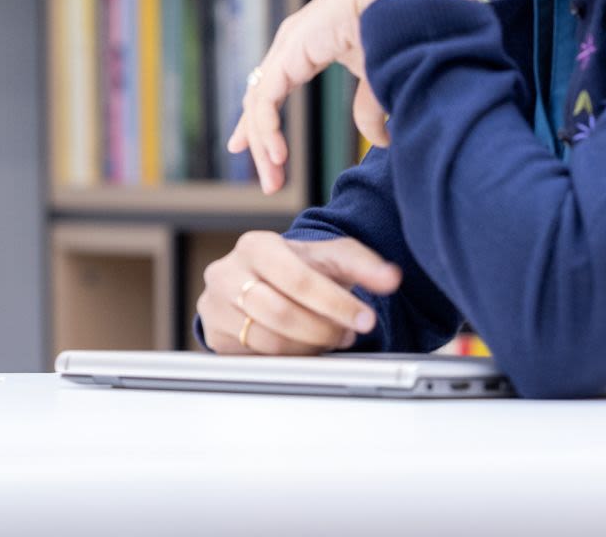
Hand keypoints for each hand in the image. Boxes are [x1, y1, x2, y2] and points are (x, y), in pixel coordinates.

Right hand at [198, 231, 401, 355]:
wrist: (262, 278)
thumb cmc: (296, 267)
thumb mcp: (330, 257)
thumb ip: (363, 264)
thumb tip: (391, 278)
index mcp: (255, 246)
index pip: (297, 279)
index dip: (335, 303)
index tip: (364, 318)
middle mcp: (226, 274)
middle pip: (280, 314)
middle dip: (323, 329)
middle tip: (346, 334)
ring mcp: (215, 307)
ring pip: (269, 342)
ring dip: (309, 346)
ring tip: (328, 338)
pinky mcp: (215, 336)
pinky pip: (256, 359)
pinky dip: (289, 358)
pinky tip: (304, 346)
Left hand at [228, 0, 444, 192]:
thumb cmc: (398, 25)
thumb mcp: (379, 78)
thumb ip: (370, 109)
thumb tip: (378, 140)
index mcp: (309, 45)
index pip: (274, 88)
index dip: (265, 123)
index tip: (268, 156)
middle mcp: (292, 44)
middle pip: (262, 99)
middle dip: (262, 142)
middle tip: (270, 182)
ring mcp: (289, 44)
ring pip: (261, 103)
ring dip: (264, 145)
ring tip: (274, 181)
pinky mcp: (290, 51)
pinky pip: (267, 98)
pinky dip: (267, 130)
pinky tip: (278, 157)